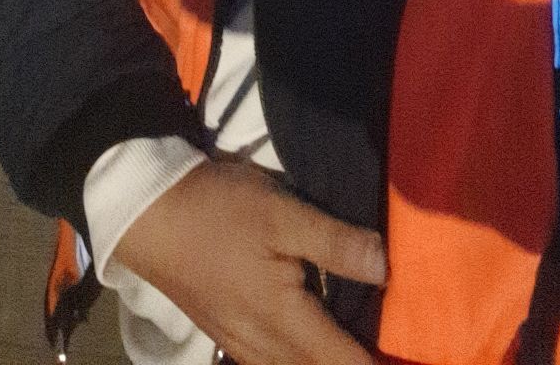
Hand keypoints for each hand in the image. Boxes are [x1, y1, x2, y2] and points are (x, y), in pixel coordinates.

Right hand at [113, 158, 385, 364]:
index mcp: (283, 322)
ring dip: (328, 363)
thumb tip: (390, 268)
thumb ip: (335, 242)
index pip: (345, 363)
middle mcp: (263, 347)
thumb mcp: (279, 213)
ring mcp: (240, 344)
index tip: (414, 360)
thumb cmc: (216, 209)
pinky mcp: (227, 332)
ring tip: (357, 348)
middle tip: (392, 352)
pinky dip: (301, 359)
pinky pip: (273, 362)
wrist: (145, 213)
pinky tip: (310, 342)